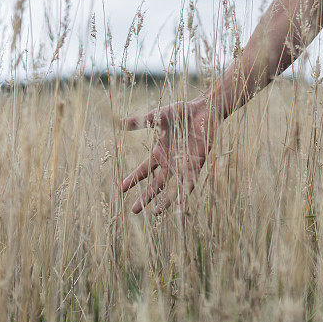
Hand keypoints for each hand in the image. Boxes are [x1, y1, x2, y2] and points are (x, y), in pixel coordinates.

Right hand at [121, 97, 215, 214]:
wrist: (203, 108)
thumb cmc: (181, 111)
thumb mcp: (157, 116)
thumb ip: (140, 121)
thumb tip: (118, 121)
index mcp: (160, 153)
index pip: (144, 170)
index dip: (133, 179)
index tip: (122, 189)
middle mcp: (171, 162)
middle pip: (155, 184)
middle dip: (145, 197)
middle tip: (133, 210)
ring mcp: (183, 164)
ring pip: (173, 187)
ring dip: (165, 200)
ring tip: (156, 213)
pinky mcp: (196, 163)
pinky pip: (190, 180)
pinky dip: (185, 190)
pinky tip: (179, 202)